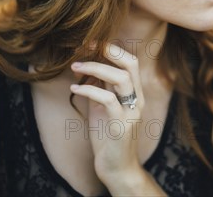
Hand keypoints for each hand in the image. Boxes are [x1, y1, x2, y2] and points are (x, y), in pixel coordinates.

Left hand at [70, 42, 144, 182]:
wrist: (116, 168)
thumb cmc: (108, 138)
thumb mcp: (102, 107)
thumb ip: (100, 88)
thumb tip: (88, 67)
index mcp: (135, 93)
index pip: (130, 61)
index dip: (111, 49)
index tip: (90, 43)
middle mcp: (137, 99)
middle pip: (131, 63)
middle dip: (109, 51)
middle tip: (86, 46)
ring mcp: (131, 112)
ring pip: (121, 78)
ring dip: (96, 68)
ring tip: (75, 66)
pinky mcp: (121, 125)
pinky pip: (107, 99)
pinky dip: (89, 89)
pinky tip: (74, 88)